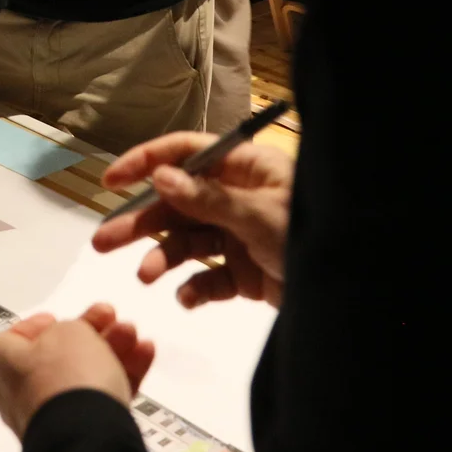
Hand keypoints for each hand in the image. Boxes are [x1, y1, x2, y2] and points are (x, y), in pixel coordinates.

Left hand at [0, 304, 157, 436]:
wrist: (86, 430)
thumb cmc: (62, 381)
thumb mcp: (67, 330)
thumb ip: (69, 327)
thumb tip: (75, 334)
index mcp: (2, 364)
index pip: (10, 341)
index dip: (35, 327)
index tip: (54, 318)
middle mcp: (21, 393)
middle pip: (57, 356)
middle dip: (88, 333)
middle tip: (107, 318)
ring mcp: (52, 413)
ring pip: (85, 374)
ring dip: (111, 348)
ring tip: (130, 332)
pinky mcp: (82, 428)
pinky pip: (103, 396)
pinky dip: (123, 373)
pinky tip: (142, 353)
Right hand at [92, 131, 294, 308]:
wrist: (347, 294)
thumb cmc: (312, 238)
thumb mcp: (259, 214)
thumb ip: (208, 198)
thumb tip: (162, 176)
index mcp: (244, 169)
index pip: (185, 154)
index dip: (146, 163)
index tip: (112, 180)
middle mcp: (236, 197)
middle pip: (176, 203)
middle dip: (142, 222)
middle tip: (104, 241)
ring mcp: (238, 235)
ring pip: (186, 242)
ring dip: (162, 258)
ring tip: (146, 276)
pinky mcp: (243, 272)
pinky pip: (207, 277)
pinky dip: (194, 288)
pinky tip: (188, 297)